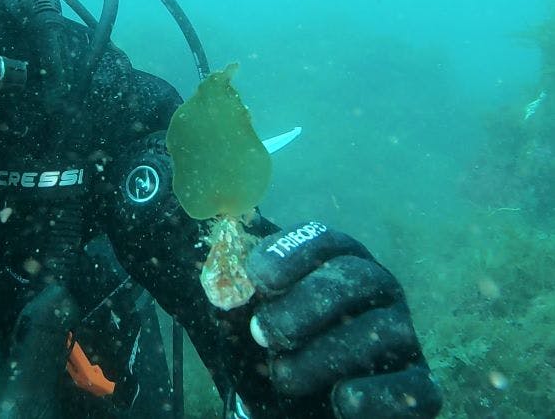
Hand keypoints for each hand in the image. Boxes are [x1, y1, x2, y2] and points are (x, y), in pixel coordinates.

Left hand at [244, 222, 441, 417]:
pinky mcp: (420, 387)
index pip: (322, 240)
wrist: (297, 410)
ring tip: (283, 376)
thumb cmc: (273, 349)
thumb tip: (222, 267)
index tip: (256, 279)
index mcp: (337, 260)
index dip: (289, 254)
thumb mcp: (245, 314)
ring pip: (378, 331)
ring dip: (322, 356)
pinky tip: (342, 399)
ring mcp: (402, 336)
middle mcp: (377, 289)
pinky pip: (413, 386)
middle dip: (303, 305)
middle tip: (262, 334)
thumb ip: (234, 286)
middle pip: (352, 278)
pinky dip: (375, 394)